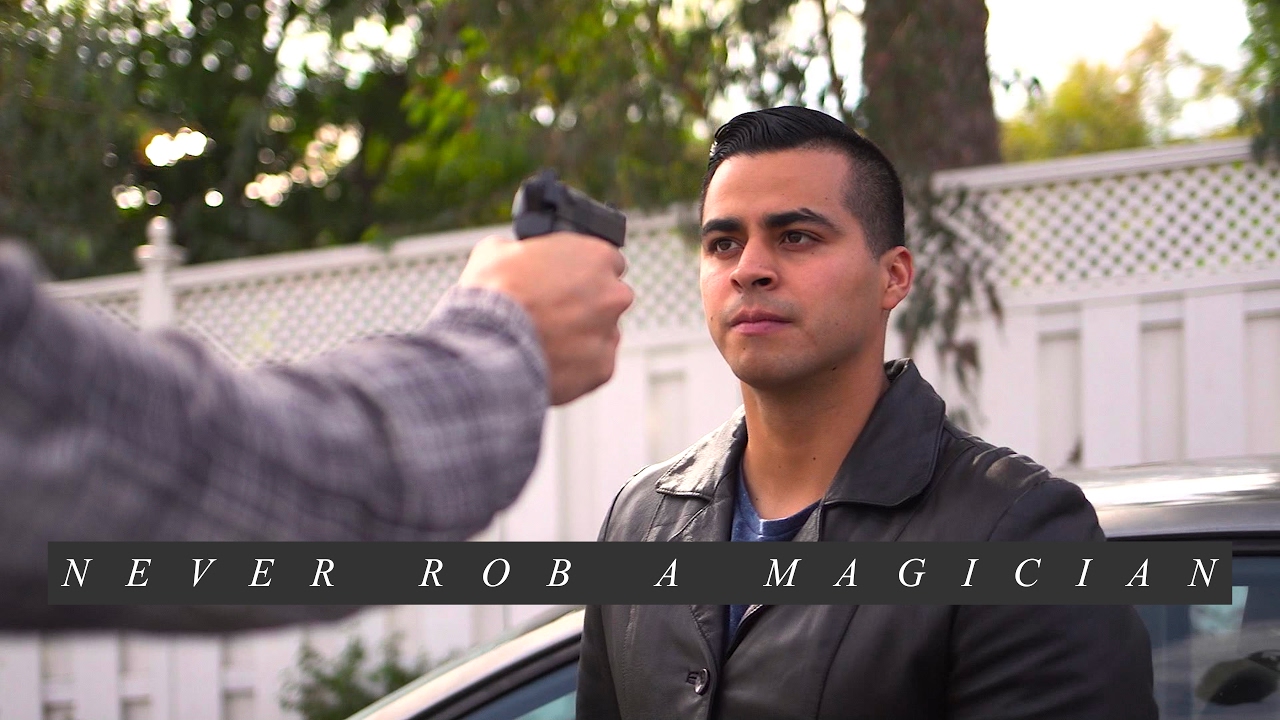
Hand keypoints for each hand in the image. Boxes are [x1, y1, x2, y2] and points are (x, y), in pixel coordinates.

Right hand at [459, 233, 632, 404]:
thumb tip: (512, 255)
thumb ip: (520, 250)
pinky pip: (595, 365)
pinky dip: (577, 366)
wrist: (486, 342)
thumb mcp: (497, 251)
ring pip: (604, 333)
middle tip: (555, 314)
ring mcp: (609, 332)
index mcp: (596, 256)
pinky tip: (549, 361)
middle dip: (588, 305)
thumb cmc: (492, 292)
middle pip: (610, 298)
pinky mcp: (602, 368)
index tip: (566, 283)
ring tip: (546, 342)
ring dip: (583, 336)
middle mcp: (612, 294)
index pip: (607, 261)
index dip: (583, 272)